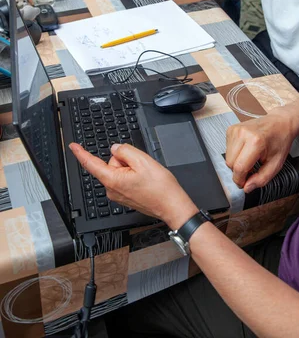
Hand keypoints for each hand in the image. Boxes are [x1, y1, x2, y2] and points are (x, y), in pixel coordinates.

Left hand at [69, 143, 197, 227]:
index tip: (73, 146)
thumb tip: (115, 149)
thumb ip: (125, 150)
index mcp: (112, 180)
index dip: (80, 153)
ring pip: (119, 170)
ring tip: (145, 175)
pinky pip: (124, 178)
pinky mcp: (124, 197)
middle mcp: (111, 189)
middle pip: (111, 163)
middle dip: (124, 160)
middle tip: (141, 166)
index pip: (91, 164)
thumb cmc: (160, 188)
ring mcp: (118, 194)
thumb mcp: (143, 160)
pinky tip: (145, 180)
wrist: (171, 205)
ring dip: (131, 168)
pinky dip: (133, 175)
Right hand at [225, 111, 297, 192]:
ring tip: (249, 159)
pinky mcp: (231, 129)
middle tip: (251, 169)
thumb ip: (261, 179)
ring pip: (227, 157)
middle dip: (239, 171)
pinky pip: (227, 149)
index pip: (239, 168)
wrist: (279, 122)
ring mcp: (235, 130)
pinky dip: (234, 154)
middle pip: (230, 163)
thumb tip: (246, 188)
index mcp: (256, 142)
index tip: (245, 183)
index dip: (240, 180)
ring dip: (236, 162)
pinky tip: (245, 150)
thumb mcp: (276, 164)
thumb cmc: (279, 142)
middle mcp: (243, 134)